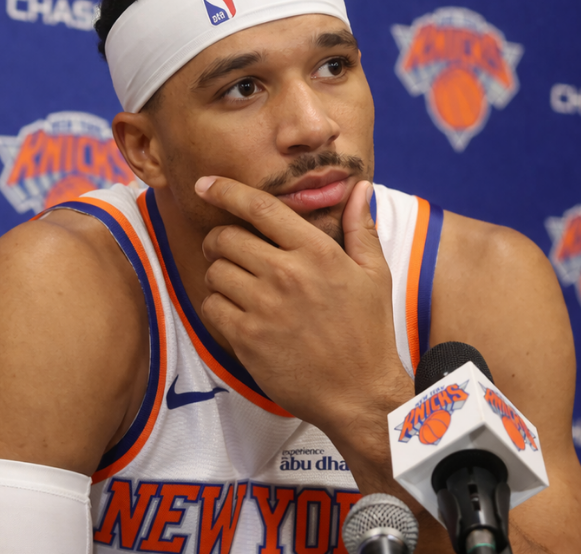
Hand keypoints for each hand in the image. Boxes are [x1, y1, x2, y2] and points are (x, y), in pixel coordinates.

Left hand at [195, 176, 412, 444]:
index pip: (259, 207)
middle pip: (226, 238)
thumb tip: (358, 187)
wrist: (360, 395)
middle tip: (227, 250)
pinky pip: (211, 306)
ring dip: (218, 274)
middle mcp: (287, 274)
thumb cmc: (369, 333)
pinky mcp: (247, 339)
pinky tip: (237, 312)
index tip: (205, 184)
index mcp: (317, 252)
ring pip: (214, 271)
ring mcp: (264, 307)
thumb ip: (360, 228)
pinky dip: (217, 305)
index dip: (225, 190)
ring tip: (237, 284)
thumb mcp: (375, 275)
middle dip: (219, 240)